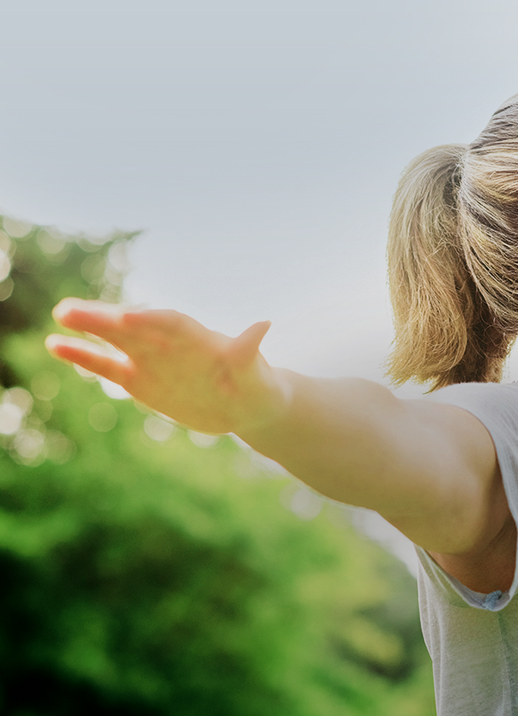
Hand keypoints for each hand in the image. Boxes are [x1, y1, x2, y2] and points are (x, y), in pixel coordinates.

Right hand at [45, 298, 287, 434]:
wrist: (247, 405)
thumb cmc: (259, 387)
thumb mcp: (258, 376)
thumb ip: (250, 353)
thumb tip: (263, 324)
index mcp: (200, 339)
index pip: (173, 325)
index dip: (152, 321)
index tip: (127, 319)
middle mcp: (171, 345)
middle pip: (136, 327)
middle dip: (107, 319)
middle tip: (71, 309)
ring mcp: (153, 360)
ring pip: (116, 340)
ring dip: (89, 328)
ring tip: (61, 314)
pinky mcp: (140, 380)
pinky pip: (108, 366)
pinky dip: (84, 356)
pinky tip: (56, 345)